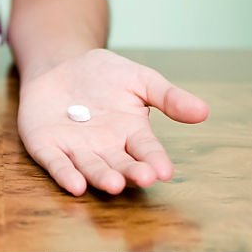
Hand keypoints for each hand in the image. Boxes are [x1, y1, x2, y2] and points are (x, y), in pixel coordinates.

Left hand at [17, 48, 209, 195]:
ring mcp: (76, 150)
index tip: (165, 171)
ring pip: (90, 168)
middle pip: (120, 164)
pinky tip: (75, 185)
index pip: (147, 150)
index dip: (155, 160)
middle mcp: (106, 148)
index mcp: (131, 134)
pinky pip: (56, 164)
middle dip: (132, 172)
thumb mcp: (139, 79)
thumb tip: (203, 111)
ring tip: (114, 185)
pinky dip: (65, 175)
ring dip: (101, 178)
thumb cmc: (103, 75)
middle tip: (144, 178)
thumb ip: (168, 96)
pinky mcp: (47, 148)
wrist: (60, 65)